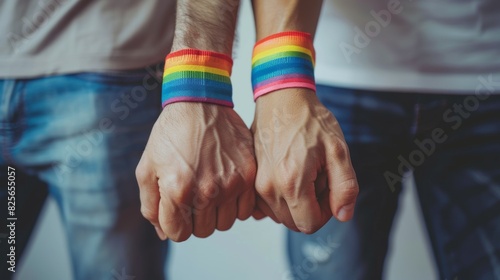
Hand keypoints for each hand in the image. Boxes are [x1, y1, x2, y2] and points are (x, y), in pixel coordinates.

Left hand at [136, 103, 255, 241]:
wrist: (200, 103)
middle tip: (193, 198)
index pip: (178, 234)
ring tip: (209, 191)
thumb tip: (163, 232)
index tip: (177, 209)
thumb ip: (151, 206)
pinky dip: (235, 206)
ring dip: (216, 214)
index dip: (175, 224)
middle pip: (203, 231)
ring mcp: (231, 183)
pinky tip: (226, 189)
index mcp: (178, 191)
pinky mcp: (248, 174)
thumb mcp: (147, 168)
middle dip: (194, 219)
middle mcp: (207, 191)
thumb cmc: (171, 134)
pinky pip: (246, 210)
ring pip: (225, 223)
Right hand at [251, 89, 358, 232]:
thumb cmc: (309, 120)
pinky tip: (289, 173)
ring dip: (295, 201)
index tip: (328, 188)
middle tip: (316, 176)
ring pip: (280, 214)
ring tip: (303, 171)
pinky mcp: (251, 178)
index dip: (325, 212)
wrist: (282, 98)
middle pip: (294, 222)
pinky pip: (267, 204)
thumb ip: (345, 187)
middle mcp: (268, 187)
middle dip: (310, 206)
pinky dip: (281, 196)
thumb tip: (343, 215)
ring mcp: (256, 183)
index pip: (309, 224)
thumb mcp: (338, 150)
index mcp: (291, 182)